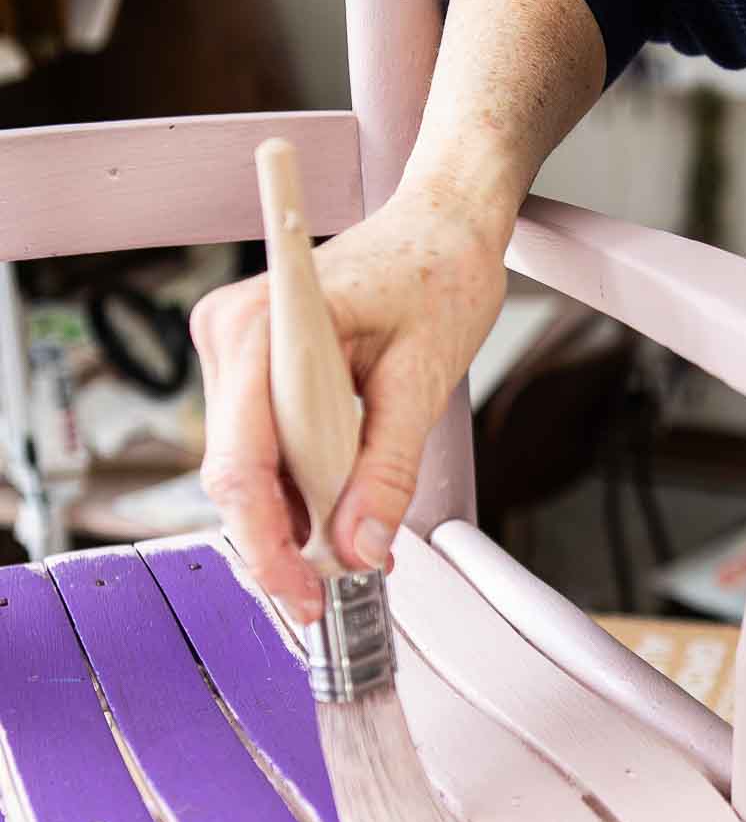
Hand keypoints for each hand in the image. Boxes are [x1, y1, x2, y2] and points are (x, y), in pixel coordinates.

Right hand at [191, 175, 508, 621]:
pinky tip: (340, 504)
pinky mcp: (248, 372)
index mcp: (263, 326)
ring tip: (356, 541)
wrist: (439, 229)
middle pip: (236, 475)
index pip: (242, 461)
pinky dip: (299, 489)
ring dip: (297, 518)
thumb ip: (388, 470)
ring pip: (247, 471)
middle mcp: (229, 337)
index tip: (306, 593)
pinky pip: (262, 452)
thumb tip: (361, 548)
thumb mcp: (422, 382)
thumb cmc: (434, 275)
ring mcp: (232, 355)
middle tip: (336, 590)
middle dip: (285, 540)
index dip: (269, 541)